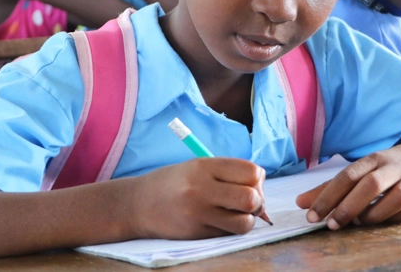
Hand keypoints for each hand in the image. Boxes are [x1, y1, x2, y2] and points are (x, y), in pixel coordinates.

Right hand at [129, 158, 266, 239]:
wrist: (138, 204)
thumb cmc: (174, 182)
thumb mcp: (198, 166)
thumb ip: (228, 173)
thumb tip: (261, 188)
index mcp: (204, 166)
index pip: (251, 172)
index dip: (257, 179)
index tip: (249, 182)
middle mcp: (201, 189)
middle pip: (251, 198)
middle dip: (257, 201)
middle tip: (248, 202)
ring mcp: (199, 214)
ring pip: (245, 222)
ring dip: (247, 219)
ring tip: (235, 214)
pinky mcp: (197, 234)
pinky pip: (228, 233)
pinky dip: (230, 228)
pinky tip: (218, 220)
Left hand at [296, 138, 400, 228]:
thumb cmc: (393, 165)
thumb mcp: (364, 169)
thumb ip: (333, 186)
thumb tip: (301, 202)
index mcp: (374, 159)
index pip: (347, 176)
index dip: (328, 195)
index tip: (311, 214)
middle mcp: (393, 168)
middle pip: (369, 185)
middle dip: (348, 206)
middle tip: (331, 224)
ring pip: (394, 198)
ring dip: (374, 213)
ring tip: (358, 222)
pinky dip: (397, 218)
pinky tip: (384, 222)